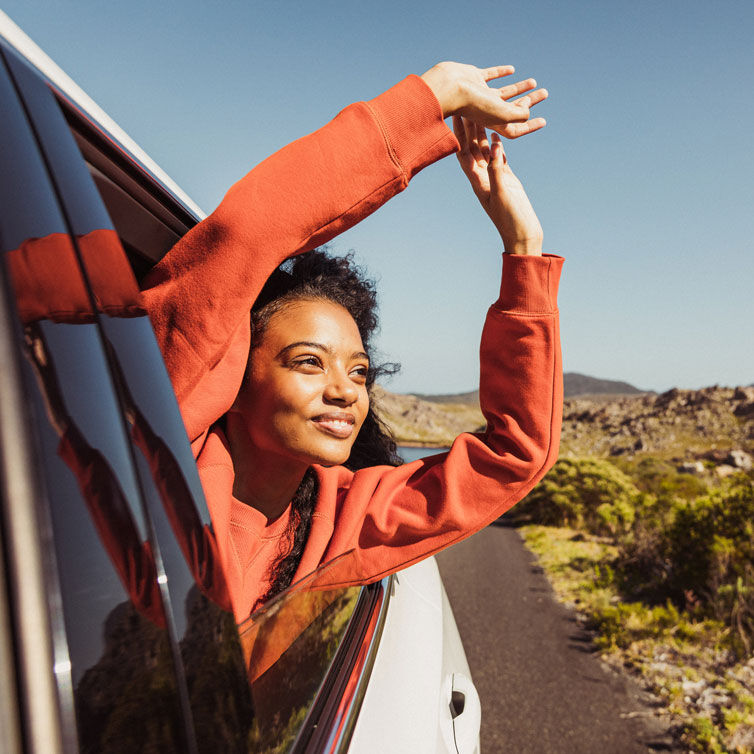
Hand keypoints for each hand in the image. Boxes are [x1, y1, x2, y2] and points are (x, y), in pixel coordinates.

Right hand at [421, 62, 547, 138]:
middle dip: (530, 101)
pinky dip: (501, 73)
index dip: (530, 126)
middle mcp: (488, 109)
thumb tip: (527, 112)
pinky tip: (512, 70)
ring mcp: (481, 93)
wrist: (450, 86)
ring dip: (519, 88)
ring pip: (505, 92)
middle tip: (545, 93)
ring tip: (534, 82)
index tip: (544, 121)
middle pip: (513, 108)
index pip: (515, 128)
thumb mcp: (502, 114)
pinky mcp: (475, 78)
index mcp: (493, 122)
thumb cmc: (474, 103)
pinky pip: (491, 75)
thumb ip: (518, 115)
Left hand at [453, 116, 542, 254]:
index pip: (464, 153)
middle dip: (468, 127)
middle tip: (465, 105)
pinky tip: (496, 133)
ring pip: (485, 151)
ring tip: (479, 113)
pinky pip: (498, 158)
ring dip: (482, 132)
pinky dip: (496, 145)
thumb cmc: (511, 220)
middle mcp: (482, 178)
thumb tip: (494, 146)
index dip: (458, 134)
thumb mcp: (502, 193)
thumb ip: (497, 170)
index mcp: (477, 181)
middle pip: (472, 148)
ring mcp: (494, 178)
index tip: (455, 115)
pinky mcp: (506, 180)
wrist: (522, 235)